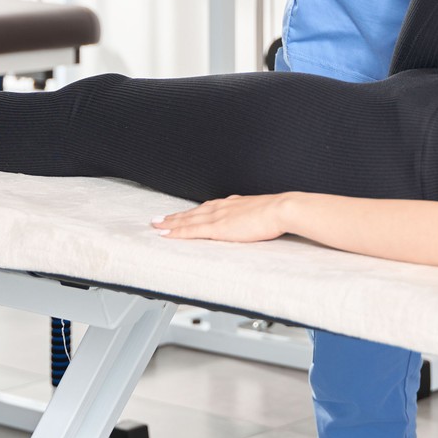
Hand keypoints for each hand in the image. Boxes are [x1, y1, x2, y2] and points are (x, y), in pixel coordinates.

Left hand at [152, 193, 291, 242]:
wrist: (281, 209)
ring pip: (187, 219)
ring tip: (156, 224)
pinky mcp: (217, 227)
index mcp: (232, 204)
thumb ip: (252, 216)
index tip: (180, 215)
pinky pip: (191, 230)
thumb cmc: (277, 213)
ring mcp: (218, 216)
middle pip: (192, 213)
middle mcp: (221, 207)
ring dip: (170, 222)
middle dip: (174, 216)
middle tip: (157, 219)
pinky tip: (165, 234)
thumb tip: (253, 220)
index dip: (191, 213)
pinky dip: (176, 231)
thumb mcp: (262, 212)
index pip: (206, 208)